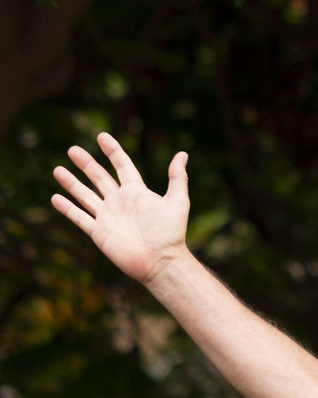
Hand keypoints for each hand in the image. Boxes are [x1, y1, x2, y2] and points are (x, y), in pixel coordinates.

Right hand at [52, 133, 190, 284]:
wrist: (160, 261)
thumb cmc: (171, 233)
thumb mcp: (177, 201)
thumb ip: (178, 177)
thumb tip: (182, 154)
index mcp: (137, 192)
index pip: (122, 166)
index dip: (113, 151)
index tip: (102, 136)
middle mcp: (120, 202)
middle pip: (100, 177)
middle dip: (86, 163)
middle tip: (73, 149)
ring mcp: (108, 216)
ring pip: (85, 195)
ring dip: (71, 183)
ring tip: (57, 169)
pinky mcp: (99, 232)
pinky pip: (79, 218)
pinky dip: (67, 208)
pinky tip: (55, 198)